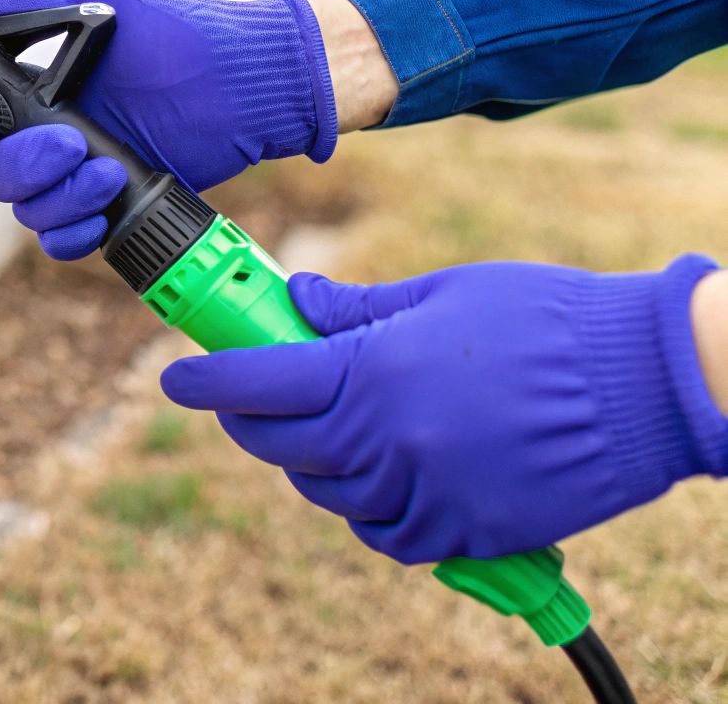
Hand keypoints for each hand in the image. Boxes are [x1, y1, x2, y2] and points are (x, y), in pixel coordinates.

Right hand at [0, 0, 341, 258]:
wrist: (253, 83)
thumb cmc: (183, 34)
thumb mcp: (105, 1)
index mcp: (27, 83)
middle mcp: (39, 130)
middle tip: (49, 138)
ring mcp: (70, 172)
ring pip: (18, 202)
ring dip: (52, 188)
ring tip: (101, 162)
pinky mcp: (104, 206)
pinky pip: (60, 238)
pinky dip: (70, 228)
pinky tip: (101, 205)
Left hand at [160, 256, 727, 562]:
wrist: (652, 383)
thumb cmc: (548, 318)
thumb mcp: (442, 293)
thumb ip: (356, 307)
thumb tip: (293, 302)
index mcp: (373, 369)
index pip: (258, 384)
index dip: (208, 381)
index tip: (176, 378)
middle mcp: (387, 439)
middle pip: (279, 446)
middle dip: (249, 421)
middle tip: (248, 398)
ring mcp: (425, 493)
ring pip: (328, 493)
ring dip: (311, 463)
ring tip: (326, 428)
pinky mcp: (466, 533)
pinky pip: (386, 536)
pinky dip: (368, 511)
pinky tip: (379, 476)